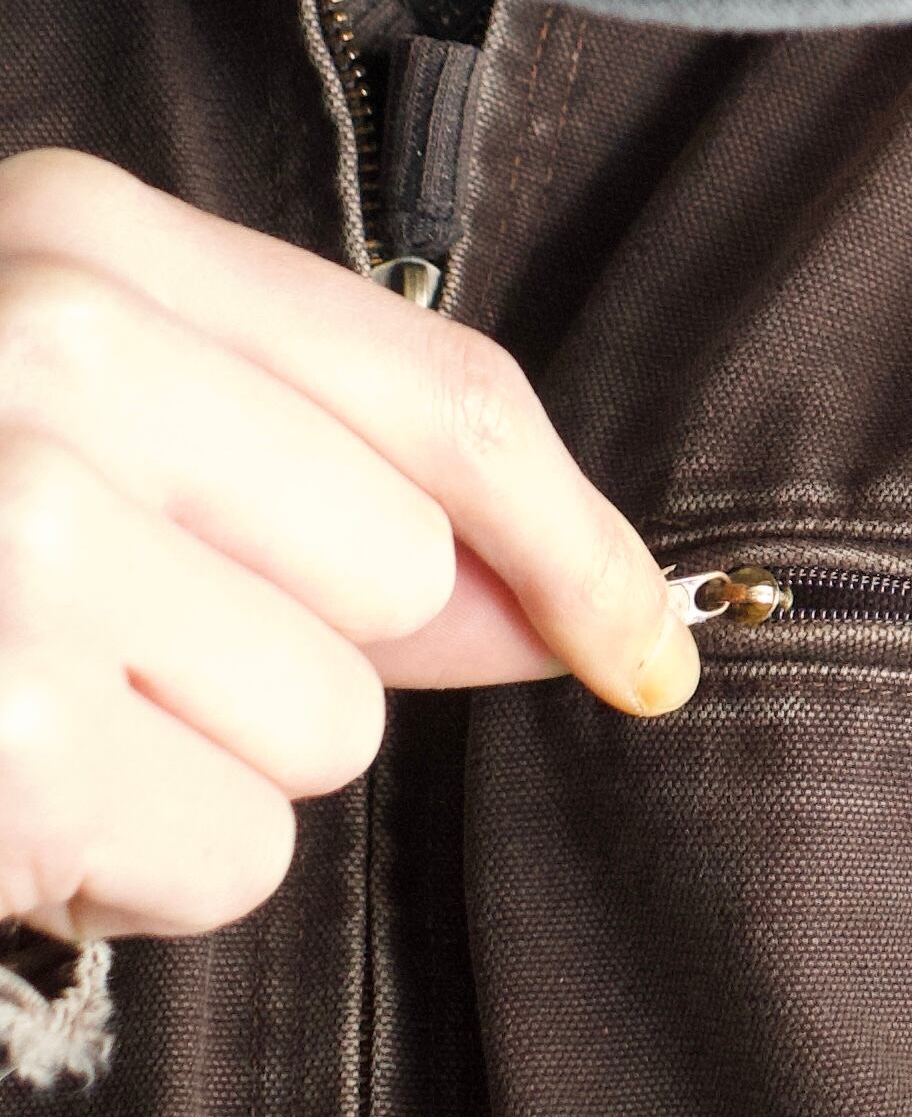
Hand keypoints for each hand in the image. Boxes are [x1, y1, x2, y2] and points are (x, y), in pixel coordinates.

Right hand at [0, 148, 695, 943]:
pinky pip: (234, 859)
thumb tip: (574, 614)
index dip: (570, 538)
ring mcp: (19, 534)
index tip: (642, 644)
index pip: (441, 393)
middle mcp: (49, 349)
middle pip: (399, 582)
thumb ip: (328, 489)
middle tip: (88, 641)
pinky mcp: (11, 730)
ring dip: (199, 774)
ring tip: (25, 716)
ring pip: (327, 736)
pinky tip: (5, 803)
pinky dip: (132, 876)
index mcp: (74, 239)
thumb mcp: (84, 432)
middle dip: (282, 655)